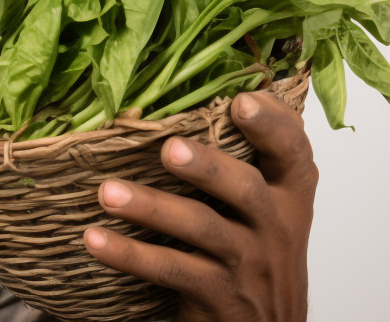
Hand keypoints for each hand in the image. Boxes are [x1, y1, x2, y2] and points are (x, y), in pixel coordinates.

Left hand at [81, 90, 316, 320]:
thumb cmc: (256, 254)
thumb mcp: (266, 207)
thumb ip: (243, 159)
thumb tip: (190, 95)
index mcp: (288, 194)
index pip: (294, 151)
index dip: (273, 124)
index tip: (242, 100)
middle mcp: (275, 225)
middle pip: (245, 189)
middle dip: (207, 166)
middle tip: (168, 148)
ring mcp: (248, 262)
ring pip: (202, 229)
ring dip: (152, 208)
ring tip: (107, 192)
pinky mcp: (220, 295)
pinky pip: (172, 270)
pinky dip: (131, 255)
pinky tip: (96, 240)